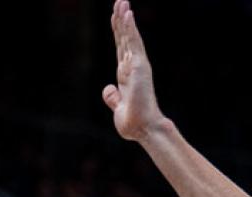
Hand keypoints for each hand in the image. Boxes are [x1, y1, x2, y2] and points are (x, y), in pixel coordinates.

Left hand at [102, 1, 165, 141]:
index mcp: (126, 75)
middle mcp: (133, 67)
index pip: (121, 48)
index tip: (115, 17)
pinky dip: (130, 27)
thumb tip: (108, 89)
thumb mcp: (118, 108)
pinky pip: (134, 42)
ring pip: (129, 36)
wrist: (144, 129)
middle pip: (124, 38)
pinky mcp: (140, 65)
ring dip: (125, 18)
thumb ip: (113, 97)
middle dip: (120, 20)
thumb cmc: (133, 123)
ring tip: (121, 1)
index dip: (118, 32)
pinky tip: (127, 13)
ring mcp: (137, 65)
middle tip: (119, 1)